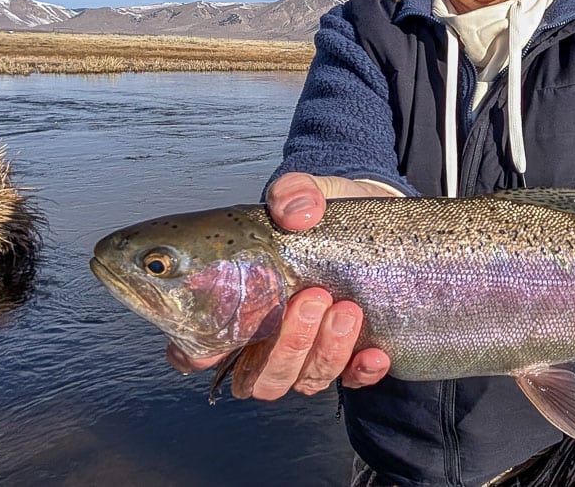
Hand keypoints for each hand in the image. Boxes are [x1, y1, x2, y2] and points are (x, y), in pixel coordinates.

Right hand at [166, 172, 393, 398]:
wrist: (374, 222)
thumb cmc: (323, 216)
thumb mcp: (307, 194)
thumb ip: (293, 194)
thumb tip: (295, 214)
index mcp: (241, 307)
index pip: (199, 351)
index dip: (200, 356)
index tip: (221, 341)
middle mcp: (271, 341)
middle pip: (261, 376)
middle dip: (288, 344)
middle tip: (312, 298)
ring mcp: (311, 354)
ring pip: (305, 380)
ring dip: (325, 352)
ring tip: (345, 309)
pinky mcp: (352, 357)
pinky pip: (352, 381)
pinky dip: (361, 373)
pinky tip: (373, 354)